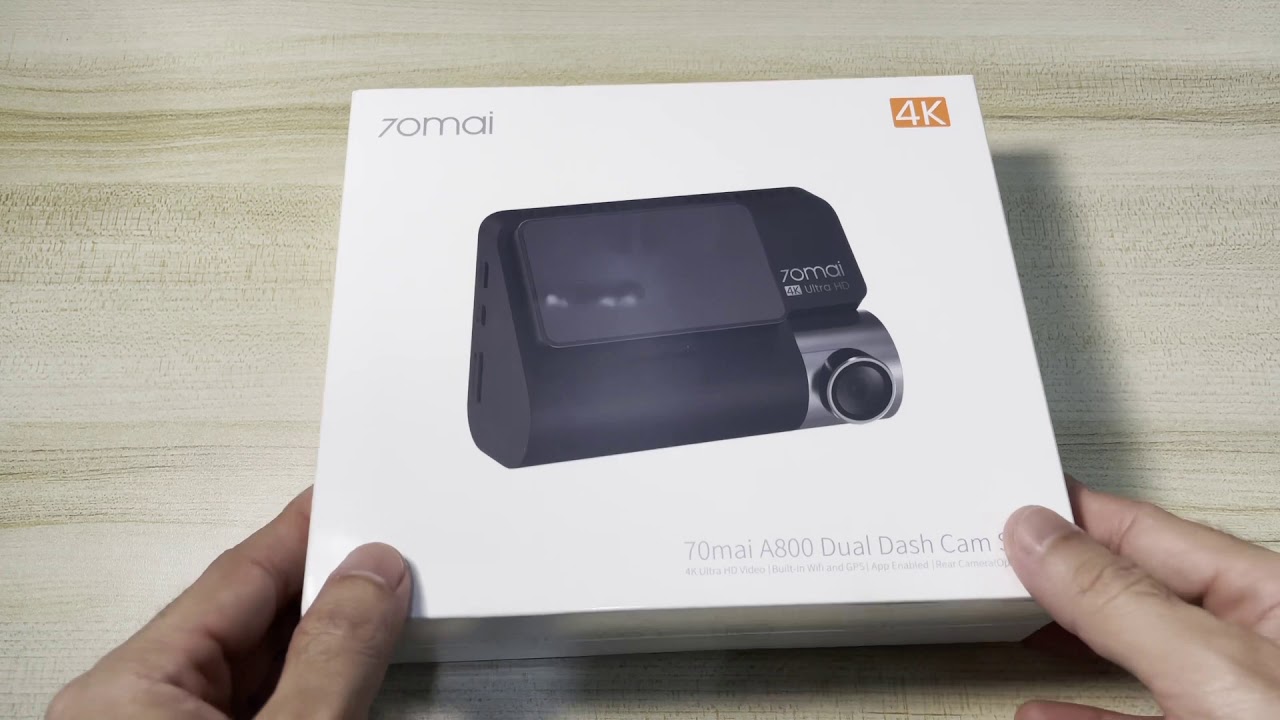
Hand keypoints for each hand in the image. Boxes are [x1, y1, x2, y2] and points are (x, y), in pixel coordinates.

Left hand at [46, 488, 410, 719]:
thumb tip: (370, 579)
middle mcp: (133, 710)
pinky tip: (351, 672)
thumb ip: (331, 657)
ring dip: (325, 640)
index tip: (353, 498)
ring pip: (259, 665)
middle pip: (248, 618)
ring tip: (383, 614)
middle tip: (387, 559)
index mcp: (126, 690)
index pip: (235, 578)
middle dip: (325, 586)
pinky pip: (260, 702)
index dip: (306, 532)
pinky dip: (312, 683)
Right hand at [1006, 477, 1279, 718]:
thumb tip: (1042, 538)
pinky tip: (1045, 711)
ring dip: (1061, 643)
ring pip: (1129, 657)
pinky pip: (1135, 717)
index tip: (1007, 510)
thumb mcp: (1209, 666)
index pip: (1149, 531)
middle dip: (1058, 575)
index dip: (1072, 515)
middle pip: (1131, 588)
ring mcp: (1232, 699)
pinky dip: (1083, 711)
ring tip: (1007, 624)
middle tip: (991, 561)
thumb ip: (1122, 600)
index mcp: (1270, 594)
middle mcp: (1251, 642)